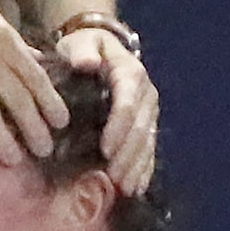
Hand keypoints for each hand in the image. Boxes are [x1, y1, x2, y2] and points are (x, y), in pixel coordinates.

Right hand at [0, 0, 66, 164]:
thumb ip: (12, 39)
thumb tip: (37, 60)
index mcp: (1, 37)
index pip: (33, 77)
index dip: (49, 103)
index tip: (60, 123)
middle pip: (15, 100)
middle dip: (32, 128)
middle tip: (43, 150)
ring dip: (1, 140)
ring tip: (12, 159)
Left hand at [53, 25, 158, 193]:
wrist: (100, 49)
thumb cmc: (85, 47)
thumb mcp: (80, 43)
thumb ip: (82, 51)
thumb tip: (87, 63)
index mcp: (131, 73)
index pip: (128, 103)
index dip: (120, 127)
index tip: (106, 149)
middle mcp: (146, 94)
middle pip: (141, 128)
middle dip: (129, 155)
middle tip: (115, 177)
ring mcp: (149, 111)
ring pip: (147, 142)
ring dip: (137, 166)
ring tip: (126, 188)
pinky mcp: (146, 123)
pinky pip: (148, 148)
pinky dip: (143, 168)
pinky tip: (137, 186)